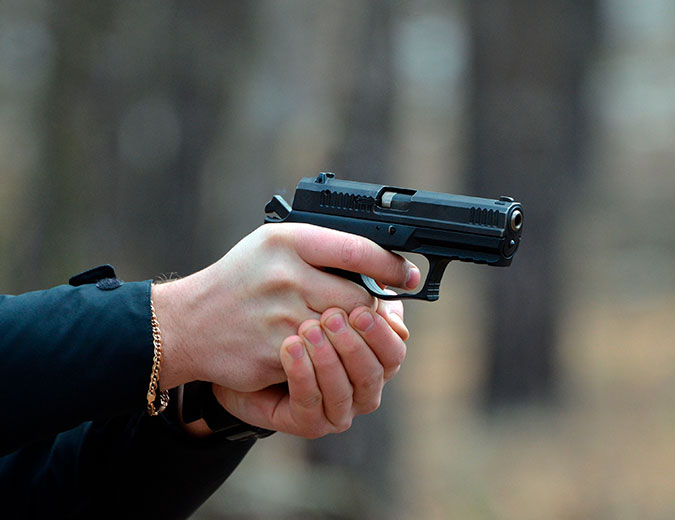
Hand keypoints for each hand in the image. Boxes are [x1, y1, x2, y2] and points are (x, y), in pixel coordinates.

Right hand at [153, 223, 418, 392]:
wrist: (188, 323)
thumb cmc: (239, 280)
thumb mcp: (273, 244)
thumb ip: (322, 247)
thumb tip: (378, 262)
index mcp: (287, 241)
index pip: (357, 249)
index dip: (390, 265)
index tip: (406, 275)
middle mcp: (285, 276)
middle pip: (358, 298)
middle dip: (369, 309)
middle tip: (368, 312)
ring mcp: (281, 316)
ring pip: (345, 331)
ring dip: (350, 336)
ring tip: (342, 330)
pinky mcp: (275, 352)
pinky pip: (321, 357)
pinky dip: (323, 355)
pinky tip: (312, 348)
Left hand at [212, 299, 407, 437]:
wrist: (246, 349)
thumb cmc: (296, 321)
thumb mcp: (328, 300)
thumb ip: (362, 300)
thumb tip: (396, 320)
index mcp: (376, 363)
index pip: (393, 354)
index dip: (380, 334)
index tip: (360, 310)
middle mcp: (363, 392)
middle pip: (372, 374)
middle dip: (352, 345)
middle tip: (331, 317)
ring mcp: (338, 411)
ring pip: (343, 392)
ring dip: (326, 359)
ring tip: (307, 329)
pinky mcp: (309, 424)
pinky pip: (311, 403)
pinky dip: (303, 375)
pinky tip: (290, 347)